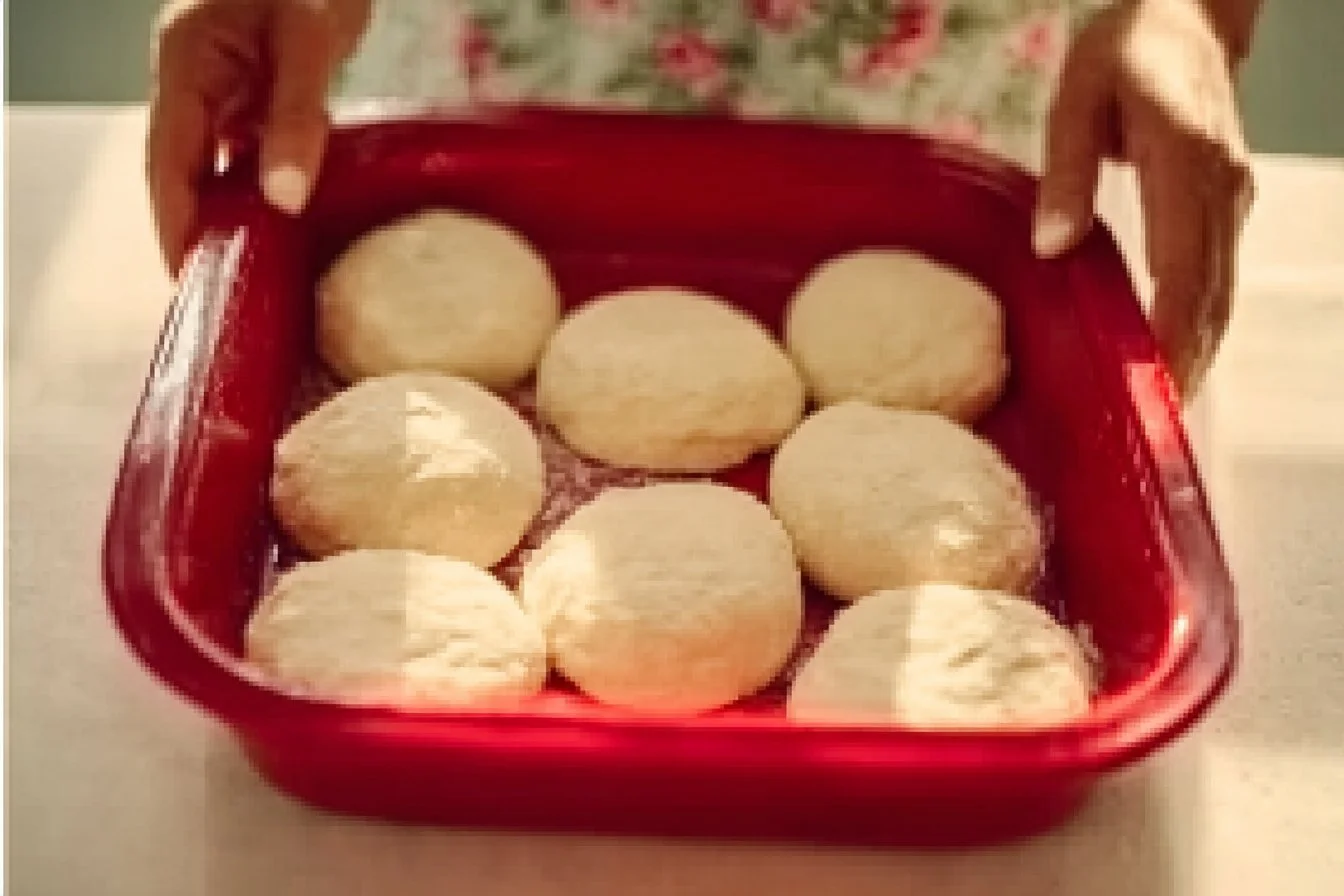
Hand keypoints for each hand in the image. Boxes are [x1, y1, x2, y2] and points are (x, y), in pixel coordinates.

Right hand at [148, 0, 370, 272]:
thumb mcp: (309, 40)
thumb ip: (295, 119)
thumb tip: (283, 199)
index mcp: (187, 62)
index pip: (169, 163)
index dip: (175, 224)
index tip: (189, 278)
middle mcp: (197, 76)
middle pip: (185, 168)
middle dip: (197, 228)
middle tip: (221, 290)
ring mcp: (227, 80)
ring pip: (218, 160)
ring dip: (231, 210)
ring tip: (252, 270)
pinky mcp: (261, 83)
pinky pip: (252, 144)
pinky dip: (264, 182)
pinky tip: (284, 217)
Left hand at [1037, 0, 1254, 399]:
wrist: (1184, 14)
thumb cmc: (1123, 50)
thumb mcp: (1075, 97)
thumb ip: (1065, 173)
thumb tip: (1052, 246)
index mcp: (1183, 164)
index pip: (1182, 270)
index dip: (1168, 335)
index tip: (1150, 387)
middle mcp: (1220, 187)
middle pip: (1211, 295)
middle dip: (1185, 363)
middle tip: (1155, 426)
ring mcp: (1232, 196)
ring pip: (1222, 292)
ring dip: (1198, 351)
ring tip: (1166, 409)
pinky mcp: (1227, 201)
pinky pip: (1218, 275)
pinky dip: (1200, 321)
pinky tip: (1175, 355)